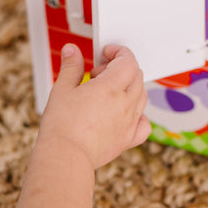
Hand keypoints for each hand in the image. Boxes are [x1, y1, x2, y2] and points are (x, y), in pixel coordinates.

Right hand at [39, 44, 149, 169]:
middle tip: (99, 73)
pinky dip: (139, 114)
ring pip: (142, 95)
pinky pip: (145, 123)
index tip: (107, 53)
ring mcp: (129, 121)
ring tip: (106, 92)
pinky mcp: (128, 139)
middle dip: (120, 67)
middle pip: (136, 75)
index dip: (119, 52)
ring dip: (129, 87)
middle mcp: (125, 103)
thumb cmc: (62, 126)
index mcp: (110, 87)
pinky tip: (124, 114)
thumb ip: (71, 67)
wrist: (65, 157)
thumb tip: (72, 51)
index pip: (128, 60)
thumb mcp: (62, 89)